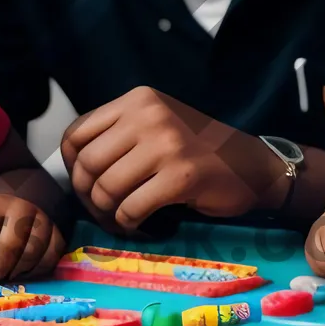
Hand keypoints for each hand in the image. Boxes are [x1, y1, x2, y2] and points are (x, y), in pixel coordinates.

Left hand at [0, 194, 66, 284]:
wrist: (12, 198)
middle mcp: (20, 210)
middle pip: (11, 246)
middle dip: (0, 270)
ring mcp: (42, 219)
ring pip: (33, 253)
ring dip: (19, 271)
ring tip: (8, 275)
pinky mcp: (56, 231)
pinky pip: (52, 257)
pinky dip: (39, 270)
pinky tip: (26, 272)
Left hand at [60, 87, 287, 232]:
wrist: (253, 166)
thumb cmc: (199, 150)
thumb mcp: (156, 125)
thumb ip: (119, 135)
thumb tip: (74, 170)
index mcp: (137, 100)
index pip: (76, 134)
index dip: (71, 168)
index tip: (86, 186)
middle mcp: (149, 115)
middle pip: (87, 164)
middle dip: (88, 196)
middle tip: (103, 212)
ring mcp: (166, 144)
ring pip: (106, 188)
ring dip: (108, 214)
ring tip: (121, 220)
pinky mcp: (181, 176)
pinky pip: (131, 208)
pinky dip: (129, 224)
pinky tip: (139, 226)